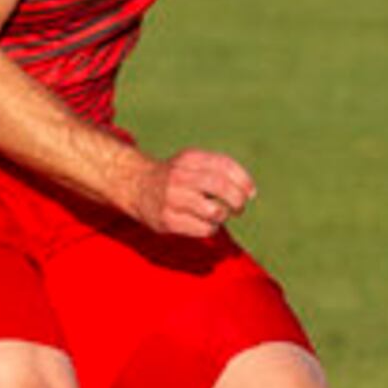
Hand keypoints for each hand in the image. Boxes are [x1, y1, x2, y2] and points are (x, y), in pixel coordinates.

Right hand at [128, 146, 257, 240]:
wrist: (136, 186)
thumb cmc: (177, 177)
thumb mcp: (194, 164)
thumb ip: (220, 170)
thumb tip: (249, 191)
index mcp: (189, 159)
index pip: (224, 165)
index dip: (244, 180)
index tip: (251, 192)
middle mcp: (179, 176)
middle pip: (220, 186)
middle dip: (237, 200)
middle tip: (240, 207)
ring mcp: (171, 198)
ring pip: (213, 211)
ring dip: (223, 215)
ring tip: (219, 215)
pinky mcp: (167, 220)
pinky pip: (202, 228)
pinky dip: (211, 228)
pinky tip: (206, 224)